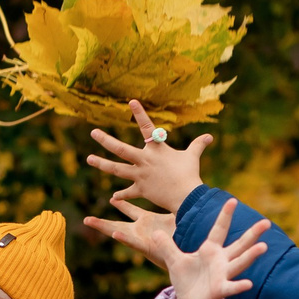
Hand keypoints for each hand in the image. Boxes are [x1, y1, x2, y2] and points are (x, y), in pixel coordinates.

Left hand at [84, 100, 211, 216]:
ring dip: (101, 164)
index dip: (139, 113)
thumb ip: (198, 145)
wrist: (186, 195)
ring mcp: (140, 175)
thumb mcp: (192, 156)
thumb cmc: (189, 174)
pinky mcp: (140, 189)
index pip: (147, 127)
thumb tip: (210, 136)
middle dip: (105, 140)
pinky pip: (128, 192)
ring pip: (116, 169)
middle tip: (93, 133)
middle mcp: (144, 160)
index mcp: (156, 149)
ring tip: (88, 159)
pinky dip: (122, 195)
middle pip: (120, 148)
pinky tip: (114, 197)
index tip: (130, 101)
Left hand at [163, 198, 266, 298]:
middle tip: (267, 222)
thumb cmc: (186, 280)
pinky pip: (231, 287)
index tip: (233, 200)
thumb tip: (154, 232)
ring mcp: (223, 275)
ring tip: (263, 247)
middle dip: (252, 234)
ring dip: (250, 256)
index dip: (225, 216)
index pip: (220, 229)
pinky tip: (248, 284)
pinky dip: (239, 286)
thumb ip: (166, 246)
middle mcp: (221, 261)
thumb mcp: (174, 261)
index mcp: (211, 250)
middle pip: (240, 245)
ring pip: (239, 263)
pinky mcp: (220, 290)